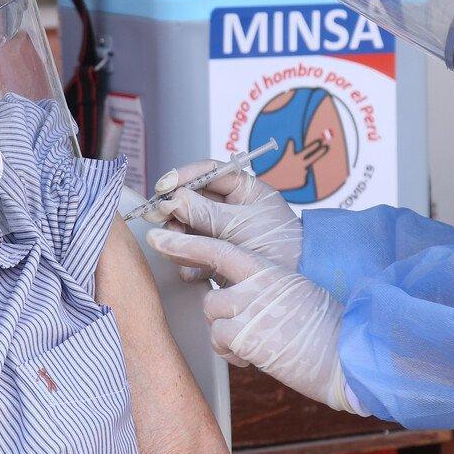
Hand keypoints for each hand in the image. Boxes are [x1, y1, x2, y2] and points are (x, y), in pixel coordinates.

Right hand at [143, 159, 301, 283]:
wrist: (295, 282)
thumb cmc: (279, 247)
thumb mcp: (240, 225)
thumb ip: (205, 213)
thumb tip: (172, 199)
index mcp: (244, 189)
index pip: (208, 172)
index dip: (183, 176)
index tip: (164, 186)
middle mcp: (232, 207)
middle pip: (192, 198)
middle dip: (174, 208)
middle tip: (157, 216)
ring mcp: (225, 232)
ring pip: (188, 226)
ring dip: (177, 235)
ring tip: (174, 246)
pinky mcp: (219, 256)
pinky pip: (195, 251)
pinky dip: (188, 259)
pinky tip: (189, 270)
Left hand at [156, 232, 362, 414]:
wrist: (345, 355)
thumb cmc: (327, 328)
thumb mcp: (297, 292)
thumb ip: (266, 286)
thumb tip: (242, 293)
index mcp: (269, 269)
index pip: (218, 249)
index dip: (185, 244)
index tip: (158, 237)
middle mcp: (255, 285)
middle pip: (210, 296)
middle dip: (219, 314)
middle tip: (237, 325)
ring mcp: (248, 310)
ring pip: (214, 319)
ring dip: (229, 335)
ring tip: (262, 341)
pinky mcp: (244, 337)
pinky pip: (220, 342)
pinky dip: (233, 353)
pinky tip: (259, 355)